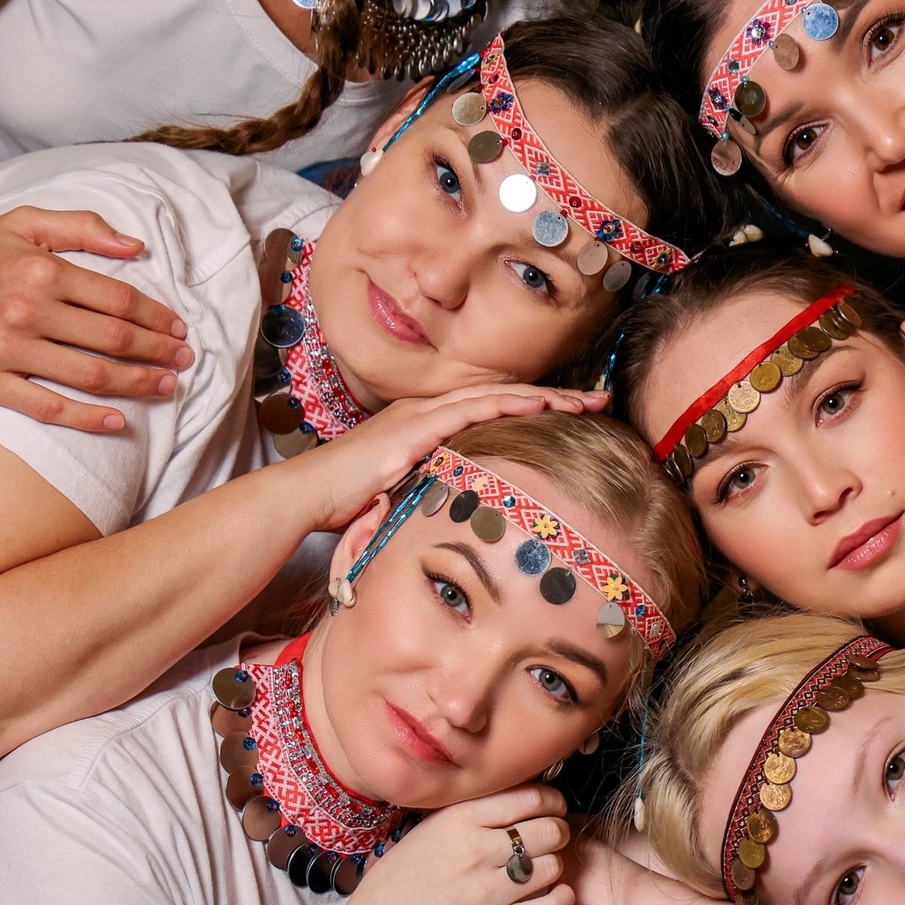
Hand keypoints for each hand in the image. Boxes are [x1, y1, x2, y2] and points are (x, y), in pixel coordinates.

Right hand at [0, 208, 193, 432]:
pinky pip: (47, 408)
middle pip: (113, 339)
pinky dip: (87, 419)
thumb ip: (81, 227)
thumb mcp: (23, 224)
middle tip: (183, 361)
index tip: (178, 329)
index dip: (155, 317)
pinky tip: (118, 421)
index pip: (118, 299)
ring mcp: (7, 349)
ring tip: (164, 387)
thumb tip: (135, 244)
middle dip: (156, 352)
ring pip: (89, 375)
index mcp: (42, 270)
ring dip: (136, 384)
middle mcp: (27, 310)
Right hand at [297, 382, 608, 532]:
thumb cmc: (346, 502)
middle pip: (505, 395)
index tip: (578, 417)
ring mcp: (422, 413)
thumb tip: (467, 510)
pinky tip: (541, 406)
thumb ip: (435, 492)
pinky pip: (472, 408)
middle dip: (556, 398)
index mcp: (428, 424)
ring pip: (497, 395)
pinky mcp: (416, 426)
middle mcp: (428, 410)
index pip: (494, 410)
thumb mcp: (403, 494)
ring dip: (545, 398)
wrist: (305, 496)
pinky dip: (510, 404)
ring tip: (586, 402)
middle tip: (599, 400)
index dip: (538, 410)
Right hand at [331, 784, 574, 904]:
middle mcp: (477, 852)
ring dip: (555, 863)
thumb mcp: (427, 830)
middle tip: (553, 834)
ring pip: (552, 866)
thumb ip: (470, 813)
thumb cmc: (399, 881)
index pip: (527, 798)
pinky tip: (556, 893)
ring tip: (544, 865)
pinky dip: (562, 898)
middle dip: (557, 830)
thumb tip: (518, 797)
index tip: (553, 805)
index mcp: (459, 821)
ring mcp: (489, 892)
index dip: (551, 799)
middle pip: (547, 831)